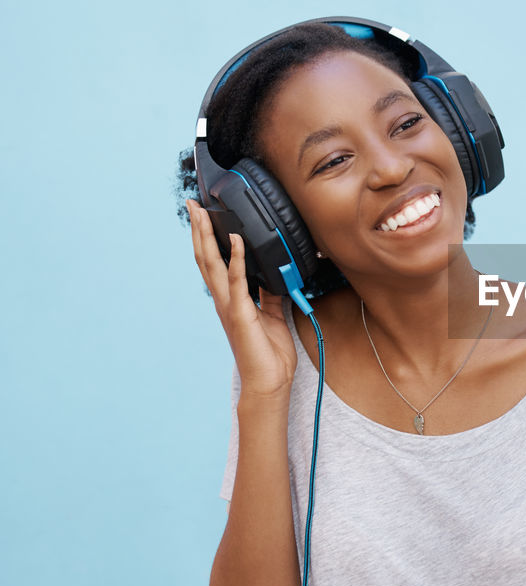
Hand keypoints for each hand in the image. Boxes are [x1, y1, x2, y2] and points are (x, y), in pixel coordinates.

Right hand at [188, 199, 296, 398]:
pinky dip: (238, 259)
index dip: (207, 238)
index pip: (214, 262)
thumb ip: (269, 292)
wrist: (270, 381)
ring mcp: (230, 306)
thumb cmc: (269, 352)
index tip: (202, 214)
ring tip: (202, 213)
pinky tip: (238, 239)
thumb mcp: (273, 314)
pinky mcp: (242, 314)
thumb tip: (273, 272)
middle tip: (192, 204)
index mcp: (230, 299)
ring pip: (212, 265)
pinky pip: (239, 282)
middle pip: (205, 258)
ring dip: (207, 238)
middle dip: (198, 230)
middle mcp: (224, 300)